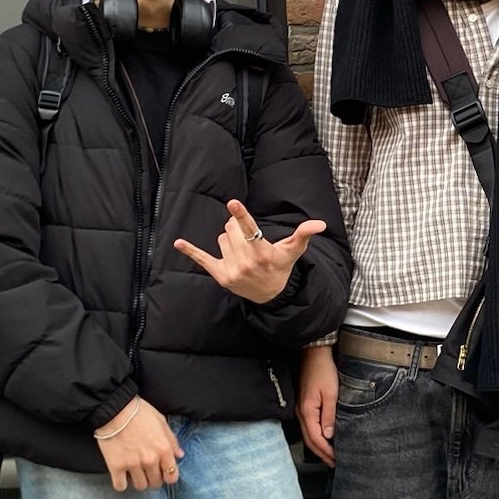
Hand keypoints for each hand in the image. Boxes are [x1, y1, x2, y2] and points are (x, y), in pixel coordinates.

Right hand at [96, 396, 182, 491]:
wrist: (115, 409)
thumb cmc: (139, 412)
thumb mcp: (161, 421)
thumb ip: (172, 440)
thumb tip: (179, 455)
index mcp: (163, 449)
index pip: (172, 476)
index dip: (168, 476)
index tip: (163, 473)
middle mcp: (150, 460)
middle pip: (155, 483)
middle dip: (153, 478)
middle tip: (148, 470)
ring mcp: (133, 464)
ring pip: (140, 486)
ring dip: (139, 480)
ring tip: (135, 471)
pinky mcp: (116, 466)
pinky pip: (120, 486)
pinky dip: (121, 483)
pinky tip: (122, 475)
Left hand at [174, 200, 325, 304]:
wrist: (271, 295)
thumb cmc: (281, 267)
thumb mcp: (293, 251)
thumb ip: (304, 235)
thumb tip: (319, 224)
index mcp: (262, 252)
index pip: (250, 229)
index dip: (241, 215)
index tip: (232, 203)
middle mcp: (245, 261)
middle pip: (231, 228)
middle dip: (238, 228)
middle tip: (249, 239)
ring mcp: (231, 269)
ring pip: (221, 239)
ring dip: (229, 241)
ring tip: (242, 252)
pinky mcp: (220, 275)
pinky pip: (202, 259)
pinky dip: (190, 251)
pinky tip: (178, 243)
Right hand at [298, 345, 337, 466]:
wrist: (314, 354)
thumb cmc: (323, 371)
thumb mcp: (331, 393)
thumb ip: (329, 415)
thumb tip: (328, 435)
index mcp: (307, 411)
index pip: (316, 438)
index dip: (326, 451)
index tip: (336, 459)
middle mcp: (301, 413)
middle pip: (310, 440)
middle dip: (322, 453)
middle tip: (334, 463)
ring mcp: (301, 409)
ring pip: (308, 435)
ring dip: (319, 447)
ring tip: (330, 456)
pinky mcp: (304, 406)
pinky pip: (309, 427)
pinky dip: (316, 437)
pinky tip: (324, 439)